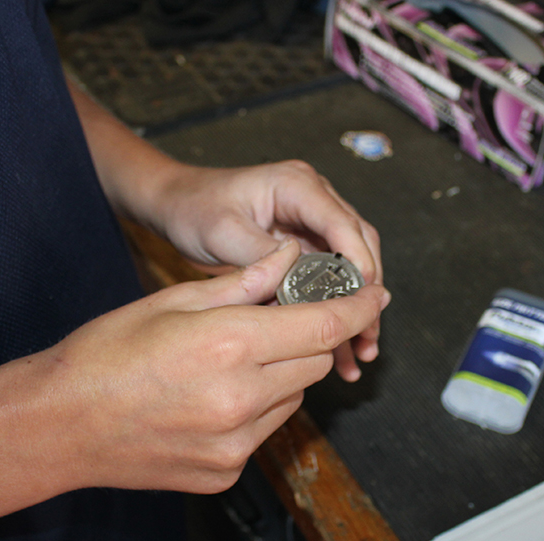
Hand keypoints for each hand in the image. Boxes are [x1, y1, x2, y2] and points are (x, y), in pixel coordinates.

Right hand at [0, 240, 389, 524]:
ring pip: (297, 397)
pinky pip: (268, 430)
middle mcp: (242, 399)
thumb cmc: (107, 354)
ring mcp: (237, 442)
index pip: (323, 325)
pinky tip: (216, 399)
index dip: (358, 307)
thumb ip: (243, 283)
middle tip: (276, 324)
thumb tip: (291, 258)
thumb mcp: (172, 300)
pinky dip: (259, 409)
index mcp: (230, 345)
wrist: (60, 425)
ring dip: (284, 375)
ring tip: (234, 364)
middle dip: (309, 338)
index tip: (377, 295)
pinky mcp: (228, 471)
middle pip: (316, 362)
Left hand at [68, 81, 383, 382]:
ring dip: (357, 310)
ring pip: (353, 269)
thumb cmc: (194, 208)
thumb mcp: (224, 232)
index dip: (358, 262)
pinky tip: (342, 347)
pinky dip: (337, 312)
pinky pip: (333, 281)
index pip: (342, 224)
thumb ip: (264, 256)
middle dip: (365, 295)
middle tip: (366, 333)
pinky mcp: (309, 246)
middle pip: (359, 248)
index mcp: (298, 185)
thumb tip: (301, 283)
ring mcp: (315, 223)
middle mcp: (316, 200)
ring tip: (361, 350)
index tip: (363, 299)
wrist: (177, 204)